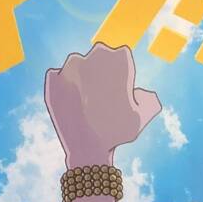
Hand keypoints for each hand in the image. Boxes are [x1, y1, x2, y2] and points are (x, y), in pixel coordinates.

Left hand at [44, 42, 160, 168]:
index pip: (121, 54)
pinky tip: (69, 101)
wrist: (87, 147)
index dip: (122, 70)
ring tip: (85, 100)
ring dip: (80, 75)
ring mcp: (70, 66)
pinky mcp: (53, 78)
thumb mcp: (142, 116)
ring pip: (77, 64)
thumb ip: (149, 99)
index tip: (120, 86)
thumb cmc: (118, 132)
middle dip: (101, 69)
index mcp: (119, 59)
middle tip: (102, 94)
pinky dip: (62, 85)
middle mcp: (94, 56)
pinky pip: (57, 76)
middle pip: (98, 55)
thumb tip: (144, 93)